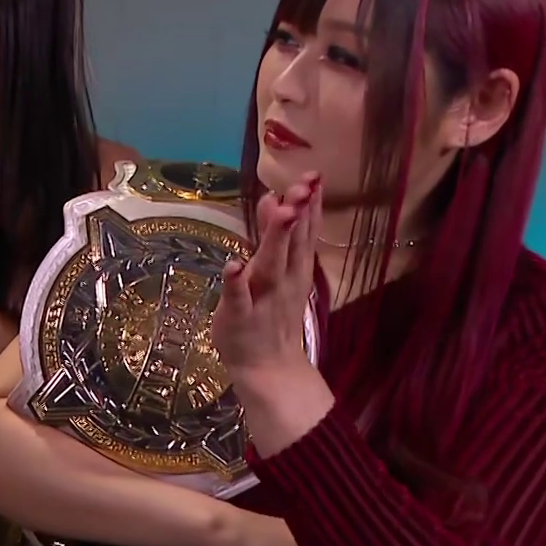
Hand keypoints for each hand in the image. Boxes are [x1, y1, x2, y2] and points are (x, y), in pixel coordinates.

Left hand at [213, 172, 318, 373]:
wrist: (269, 370)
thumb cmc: (271, 316)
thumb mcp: (281, 273)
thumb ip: (281, 239)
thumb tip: (276, 197)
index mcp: (294, 270)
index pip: (304, 233)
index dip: (309, 205)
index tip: (313, 175)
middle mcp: (282, 281)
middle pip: (292, 245)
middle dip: (297, 214)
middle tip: (303, 185)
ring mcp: (261, 299)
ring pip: (270, 266)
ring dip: (275, 239)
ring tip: (279, 211)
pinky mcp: (238, 317)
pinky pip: (237, 299)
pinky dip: (235, 283)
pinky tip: (232, 264)